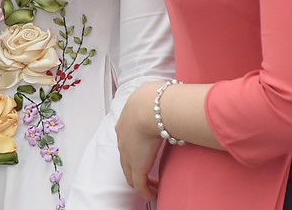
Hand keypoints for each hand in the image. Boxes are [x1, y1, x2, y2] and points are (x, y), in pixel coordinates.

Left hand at [116, 82, 164, 201]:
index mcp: (124, 123)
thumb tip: (169, 95)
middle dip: (136, 168)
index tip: (146, 153)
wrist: (149, 107)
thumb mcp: (152, 97)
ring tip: (154, 186)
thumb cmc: (154, 98)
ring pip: (131, 175)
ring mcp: (128, 155)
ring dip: (142, 181)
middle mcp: (122, 140)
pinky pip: (140, 186)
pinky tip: (155, 195)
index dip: (134, 149)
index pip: (126, 141)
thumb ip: (157, 100)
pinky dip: (147, 192)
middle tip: (148, 174)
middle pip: (125, 161)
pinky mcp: (137, 167)